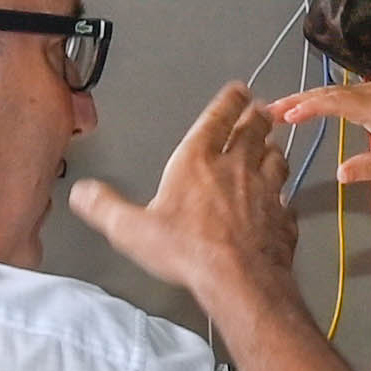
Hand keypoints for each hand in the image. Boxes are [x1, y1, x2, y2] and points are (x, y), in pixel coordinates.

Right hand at [69, 82, 304, 305]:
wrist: (241, 279)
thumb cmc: (191, 251)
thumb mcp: (132, 230)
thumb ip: (106, 207)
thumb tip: (84, 193)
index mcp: (198, 160)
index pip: (218, 117)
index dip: (230, 100)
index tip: (238, 90)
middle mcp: (236, 167)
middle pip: (253, 130)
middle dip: (257, 116)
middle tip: (260, 109)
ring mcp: (265, 190)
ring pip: (275, 158)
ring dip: (273, 149)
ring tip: (271, 146)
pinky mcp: (282, 216)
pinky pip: (286, 197)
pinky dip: (283, 193)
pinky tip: (280, 198)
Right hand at [263, 81, 370, 192]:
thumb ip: (370, 166)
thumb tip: (339, 174)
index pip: (336, 102)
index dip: (310, 107)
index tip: (287, 116)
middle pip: (328, 93)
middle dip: (298, 101)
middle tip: (269, 111)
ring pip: (331, 93)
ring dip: (305, 100)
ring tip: (278, 111)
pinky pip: (338, 97)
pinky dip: (318, 102)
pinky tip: (303, 109)